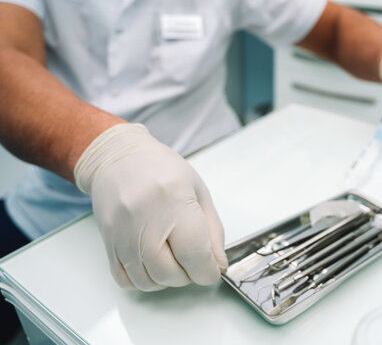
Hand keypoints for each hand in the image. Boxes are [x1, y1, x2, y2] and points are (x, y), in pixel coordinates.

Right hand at [74, 124, 226, 290]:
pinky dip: (144, 280)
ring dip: (167, 280)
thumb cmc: (162, 169)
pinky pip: (125, 280)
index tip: (212, 269)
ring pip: (147, 282)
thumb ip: (213, 231)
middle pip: (169, 274)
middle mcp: (144, 220)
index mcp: (174, 202)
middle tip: (193, 261)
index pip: (194, 255)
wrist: (119, 158)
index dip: (208, 271)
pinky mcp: (107, 243)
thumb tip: (217, 265)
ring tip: (174, 260)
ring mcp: (121, 234)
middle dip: (188, 276)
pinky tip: (153, 264)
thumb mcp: (198, 191)